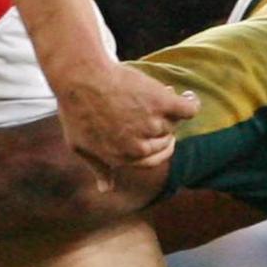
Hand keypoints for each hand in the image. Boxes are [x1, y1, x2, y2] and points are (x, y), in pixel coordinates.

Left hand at [54, 62, 197, 171]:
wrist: (80, 77)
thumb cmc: (75, 110)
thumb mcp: (80, 145)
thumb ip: (98, 168)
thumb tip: (106, 189)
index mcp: (123, 158)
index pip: (152, 160)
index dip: (154, 146)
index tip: (157, 136)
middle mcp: (140, 147)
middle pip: (165, 142)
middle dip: (161, 129)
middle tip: (152, 111)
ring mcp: (152, 125)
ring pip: (172, 123)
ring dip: (168, 111)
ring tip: (156, 93)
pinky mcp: (163, 103)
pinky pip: (188, 109)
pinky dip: (190, 104)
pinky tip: (188, 97)